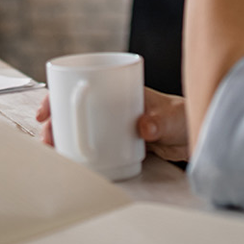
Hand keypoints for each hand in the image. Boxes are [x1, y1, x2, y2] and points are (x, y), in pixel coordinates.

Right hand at [35, 87, 189, 162]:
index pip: (81, 83)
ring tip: (56, 150)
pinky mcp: (118, 142)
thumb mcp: (171, 117)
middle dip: (56, 121)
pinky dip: (81, 150)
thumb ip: (158, 121)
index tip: (47, 110)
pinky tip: (73, 160)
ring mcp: (113, 123)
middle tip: (47, 137)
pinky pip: (94, 144)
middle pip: (75, 108)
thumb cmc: (182, 116)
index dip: (59, 94)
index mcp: (118, 88)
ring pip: (81, 127)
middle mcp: (111, 104)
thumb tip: (143, 126)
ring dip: (65, 137)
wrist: (196, 135)